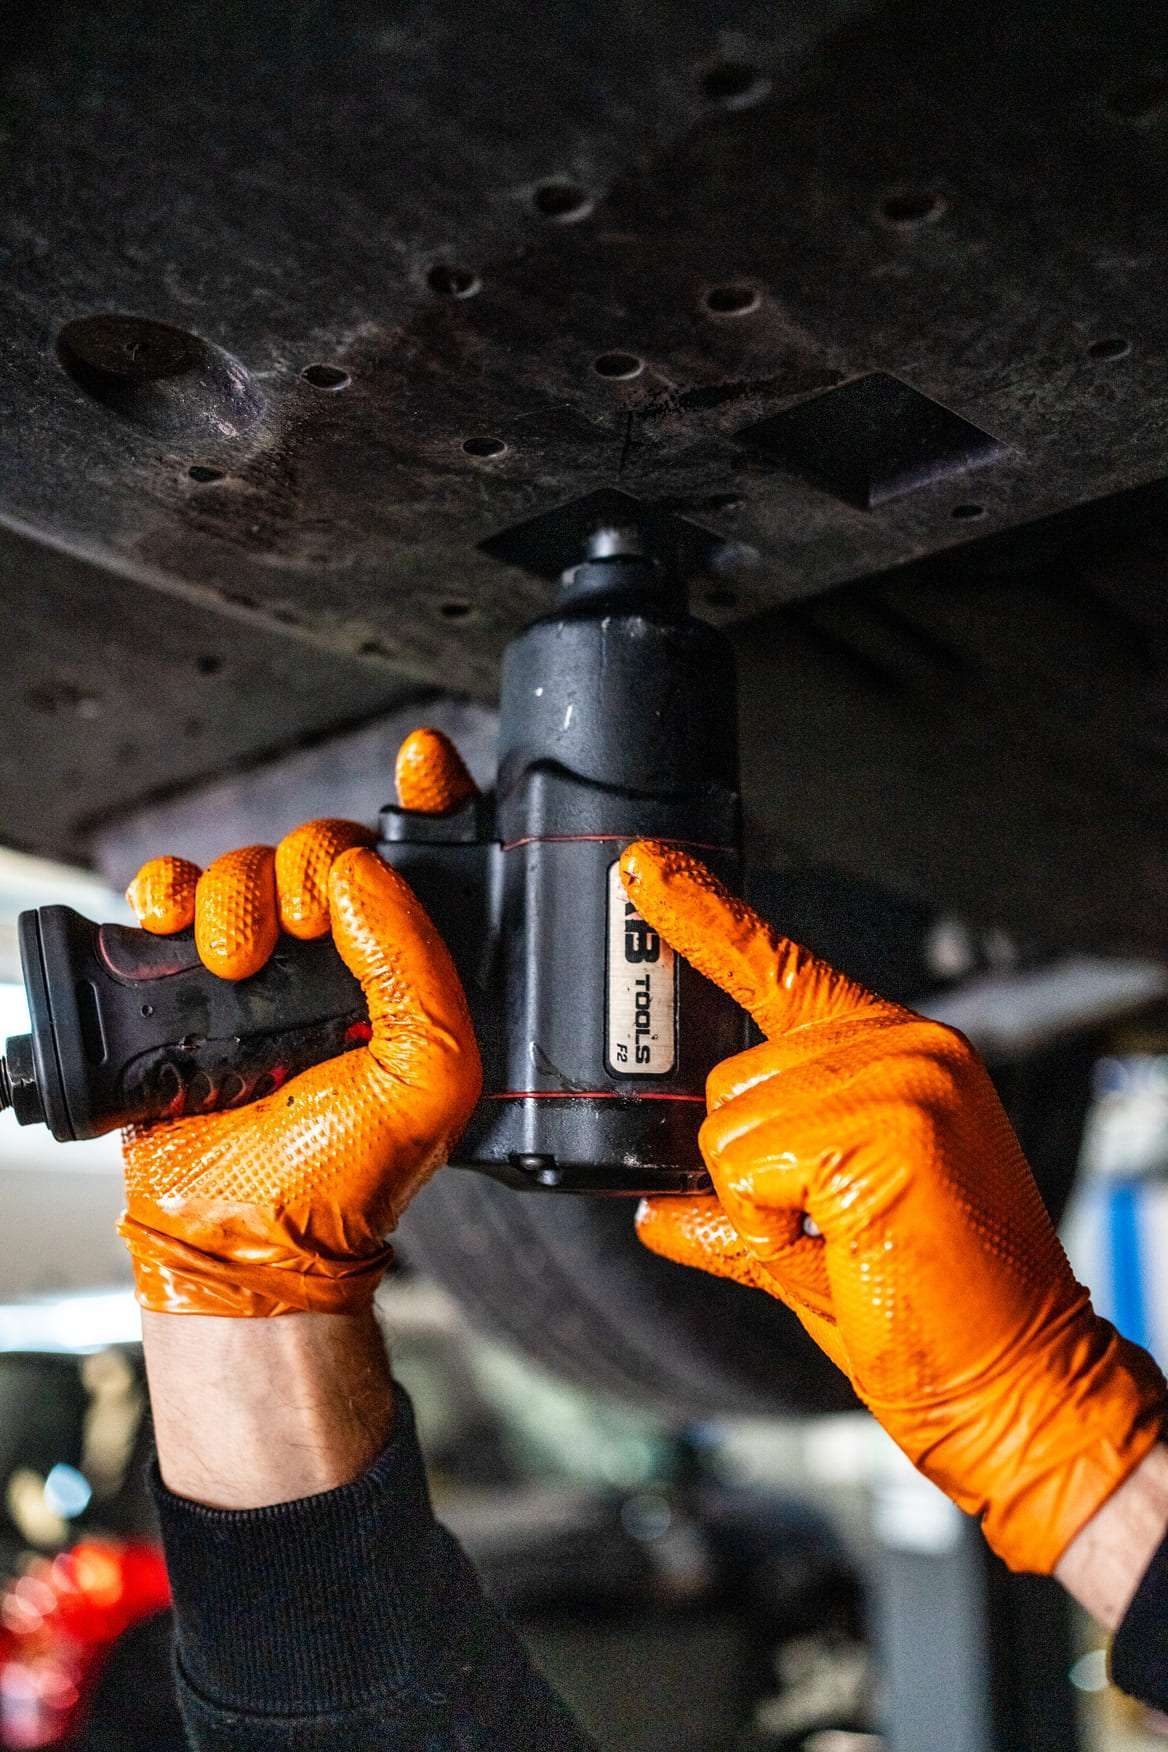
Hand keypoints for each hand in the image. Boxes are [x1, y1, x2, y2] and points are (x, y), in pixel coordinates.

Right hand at [119, 729, 480, 1318]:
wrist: (244, 1238)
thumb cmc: (348, 1175)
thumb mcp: (428, 1080)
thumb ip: (416, 970)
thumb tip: (359, 874)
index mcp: (414, 972)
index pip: (435, 859)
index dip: (433, 798)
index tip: (424, 763)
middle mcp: (344, 959)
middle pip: (325, 847)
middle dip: (307, 864)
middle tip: (298, 924)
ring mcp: (266, 968)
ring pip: (247, 866)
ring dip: (236, 893)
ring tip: (236, 961)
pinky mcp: (190, 981)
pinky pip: (174, 896)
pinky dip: (167, 891)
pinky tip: (174, 924)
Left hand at [622, 841, 1167, 1574]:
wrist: (1018, 1380)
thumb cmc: (928, 1311)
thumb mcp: (806, 1242)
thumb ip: (730, 1204)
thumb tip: (653, 1206)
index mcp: (895, 1054)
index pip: (778, 966)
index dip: (702, 915)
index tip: (644, 870)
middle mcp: (906, 1045)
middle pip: (731, 1076)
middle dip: (746, 1169)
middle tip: (828, 1225)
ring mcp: (904, 1075)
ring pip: (728, 1123)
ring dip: (757, 1202)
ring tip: (846, 1238)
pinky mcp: (891, 1120)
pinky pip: (745, 1162)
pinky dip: (767, 1220)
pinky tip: (844, 1243)